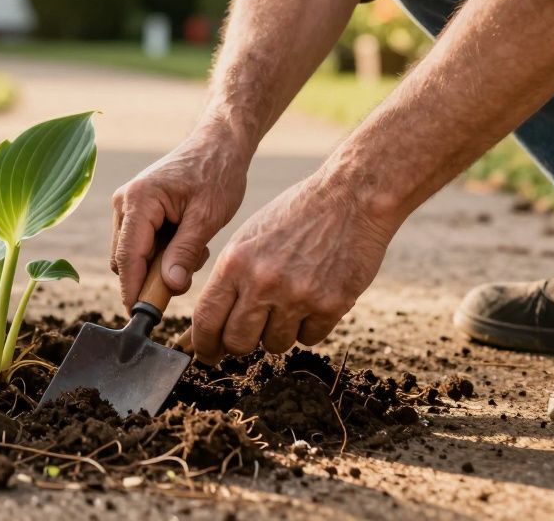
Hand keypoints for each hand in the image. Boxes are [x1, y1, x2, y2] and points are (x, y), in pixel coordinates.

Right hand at [110, 125, 249, 310]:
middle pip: (125, 259)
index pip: (128, 256)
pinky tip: (188, 240)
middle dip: (150, 277)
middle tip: (186, 276)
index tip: (142, 317)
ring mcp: (127, 205)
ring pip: (132, 254)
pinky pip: (140, 244)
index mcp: (139, 200)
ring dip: (158, 265)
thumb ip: (186, 251)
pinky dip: (161, 253)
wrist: (218, 145)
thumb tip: (170, 286)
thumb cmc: (217, 173)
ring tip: (193, 250)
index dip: (133, 289)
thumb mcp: (207, 216)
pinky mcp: (136, 210)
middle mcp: (125, 202)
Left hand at [190, 173, 395, 363]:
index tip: (206, 354)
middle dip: (240, 344)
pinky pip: (309, 338)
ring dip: (278, 333)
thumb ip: (229, 280)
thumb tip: (211, 324)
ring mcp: (297, 296)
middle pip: (238, 342)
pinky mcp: (331, 305)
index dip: (204, 344)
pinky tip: (314, 298)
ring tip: (289, 302)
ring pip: (275, 345)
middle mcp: (262, 282)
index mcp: (235, 263)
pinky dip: (309, 327)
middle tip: (249, 334)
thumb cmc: (294, 217)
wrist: (349, 199)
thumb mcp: (248, 239)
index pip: (206, 319)